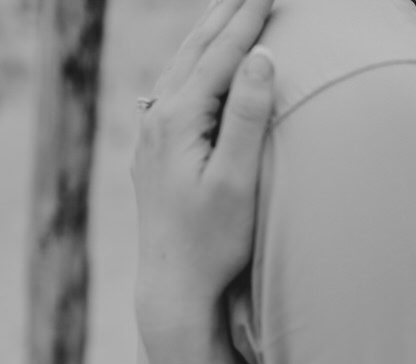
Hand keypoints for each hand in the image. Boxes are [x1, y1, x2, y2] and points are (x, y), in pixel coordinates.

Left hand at [133, 0, 274, 330]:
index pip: (220, 55)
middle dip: (226, 15)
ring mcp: (151, 133)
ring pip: (181, 67)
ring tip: (230, 12)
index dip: (248, 21)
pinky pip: (174, 89)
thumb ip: (248, 117)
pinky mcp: (153, 150)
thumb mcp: (238, 180)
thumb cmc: (214, 239)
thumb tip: (262, 59)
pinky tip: (201, 66)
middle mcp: (158, 117)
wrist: (173, 283)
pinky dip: (195, 65)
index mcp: (180, 119)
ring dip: (208, 36)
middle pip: (195, 51)